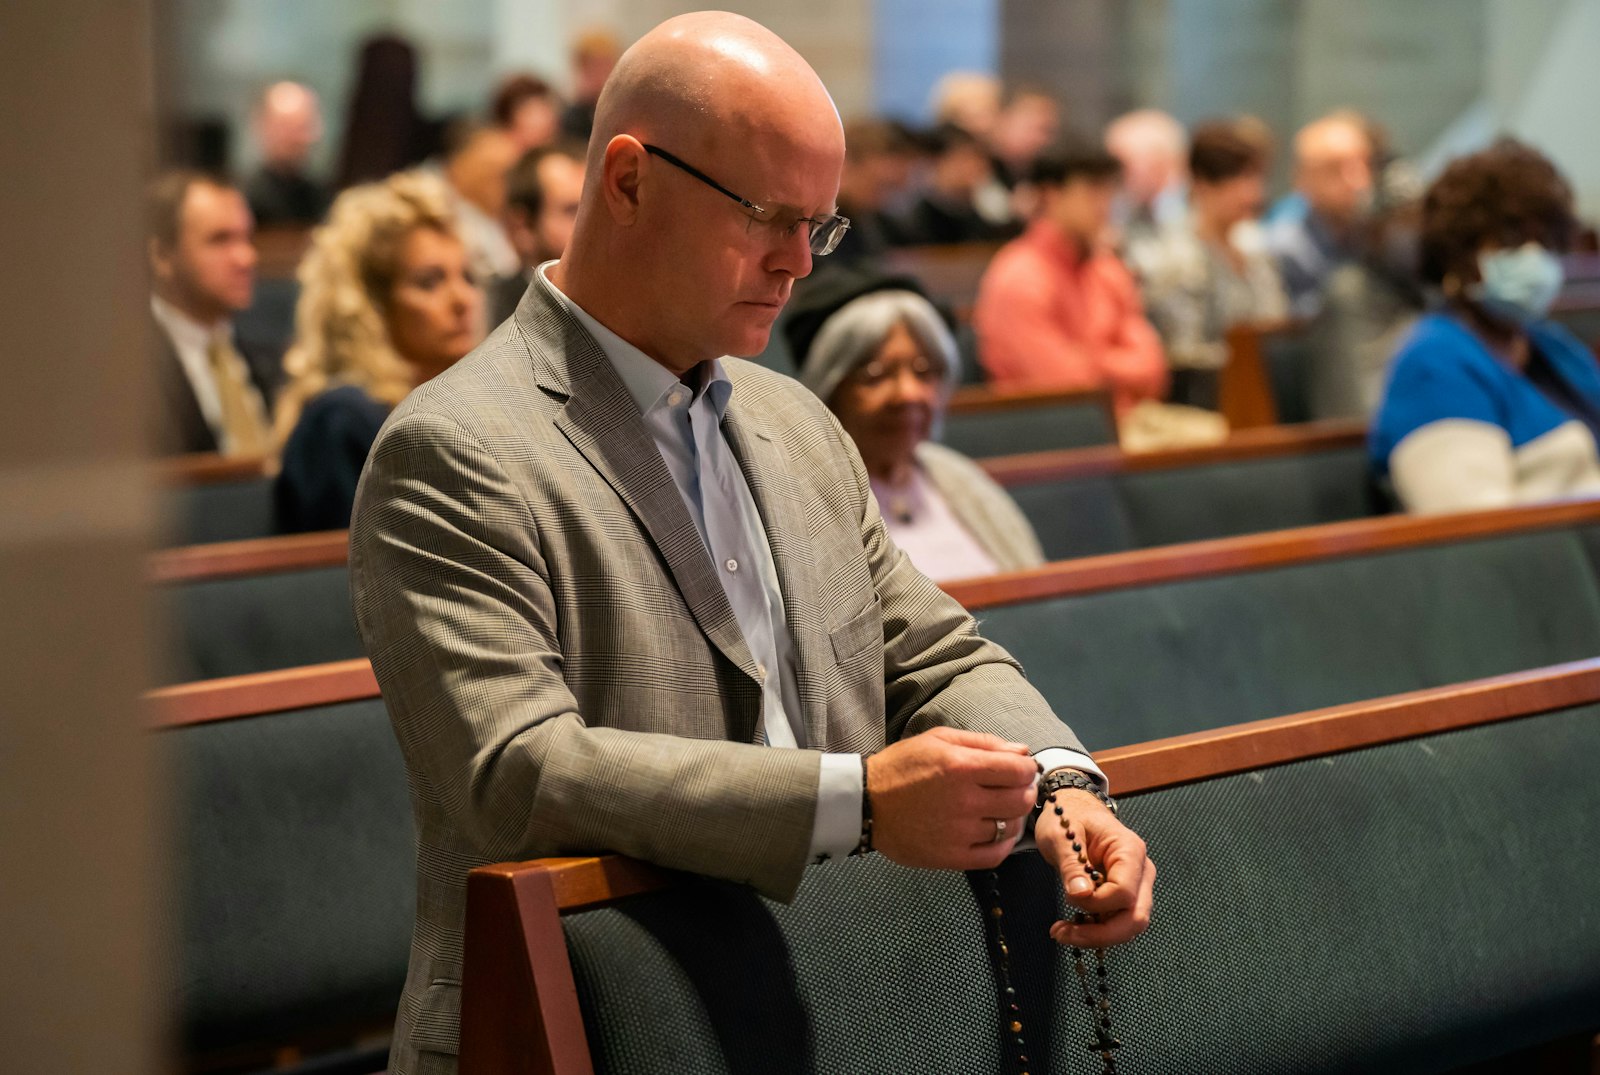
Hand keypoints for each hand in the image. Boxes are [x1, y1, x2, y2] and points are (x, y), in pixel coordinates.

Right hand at [867, 727, 1038, 870]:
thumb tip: (1022, 751)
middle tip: (1012, 788)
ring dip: (1012, 817)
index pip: (1019, 770)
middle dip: (1023, 791)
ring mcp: (959, 832)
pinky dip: (1003, 844)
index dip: (1026, 768)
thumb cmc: (902, 766)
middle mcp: (964, 802)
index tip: (1019, 769)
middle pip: (1020, 800)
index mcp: (961, 767)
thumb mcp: (938, 739)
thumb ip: (983, 743)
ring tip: (999, 809)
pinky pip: (995, 855)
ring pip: (1010, 828)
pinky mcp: (952, 857)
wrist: (866, 803)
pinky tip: (995, 832)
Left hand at [1034, 787, 1154, 947]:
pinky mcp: (1126, 895)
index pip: (1124, 892)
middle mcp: (1141, 871)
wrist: (1073, 809)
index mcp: (1130, 851)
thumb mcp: (1060, 835)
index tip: (1069, 898)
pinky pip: (1118, 921)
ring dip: (1097, 935)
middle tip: (1062, 934)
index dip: (1097, 904)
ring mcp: (1137, 885)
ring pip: (1129, 925)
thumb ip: (1071, 865)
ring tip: (1061, 931)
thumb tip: (1080, 895)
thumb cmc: (1068, 817)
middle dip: (1100, 934)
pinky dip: (1096, 930)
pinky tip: (1072, 925)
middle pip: (1135, 917)